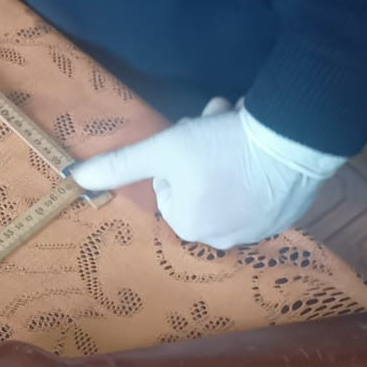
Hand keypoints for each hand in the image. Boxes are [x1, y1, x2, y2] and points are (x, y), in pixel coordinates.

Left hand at [69, 99, 346, 248]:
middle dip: (199, 152)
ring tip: (237, 127)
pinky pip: (259, 187)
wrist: (295, 138)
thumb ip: (117, 166)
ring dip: (225, 151)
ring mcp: (259, 229)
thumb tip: (72, 178)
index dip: (176, 160)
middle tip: (213, 127)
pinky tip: (262, 144)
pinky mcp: (287, 215)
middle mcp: (223, 239)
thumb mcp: (161, 150)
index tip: (191, 141)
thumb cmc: (219, 147)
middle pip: (195, 184)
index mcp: (189, 228)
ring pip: (226, 182)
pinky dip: (255, 164)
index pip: (166, 186)